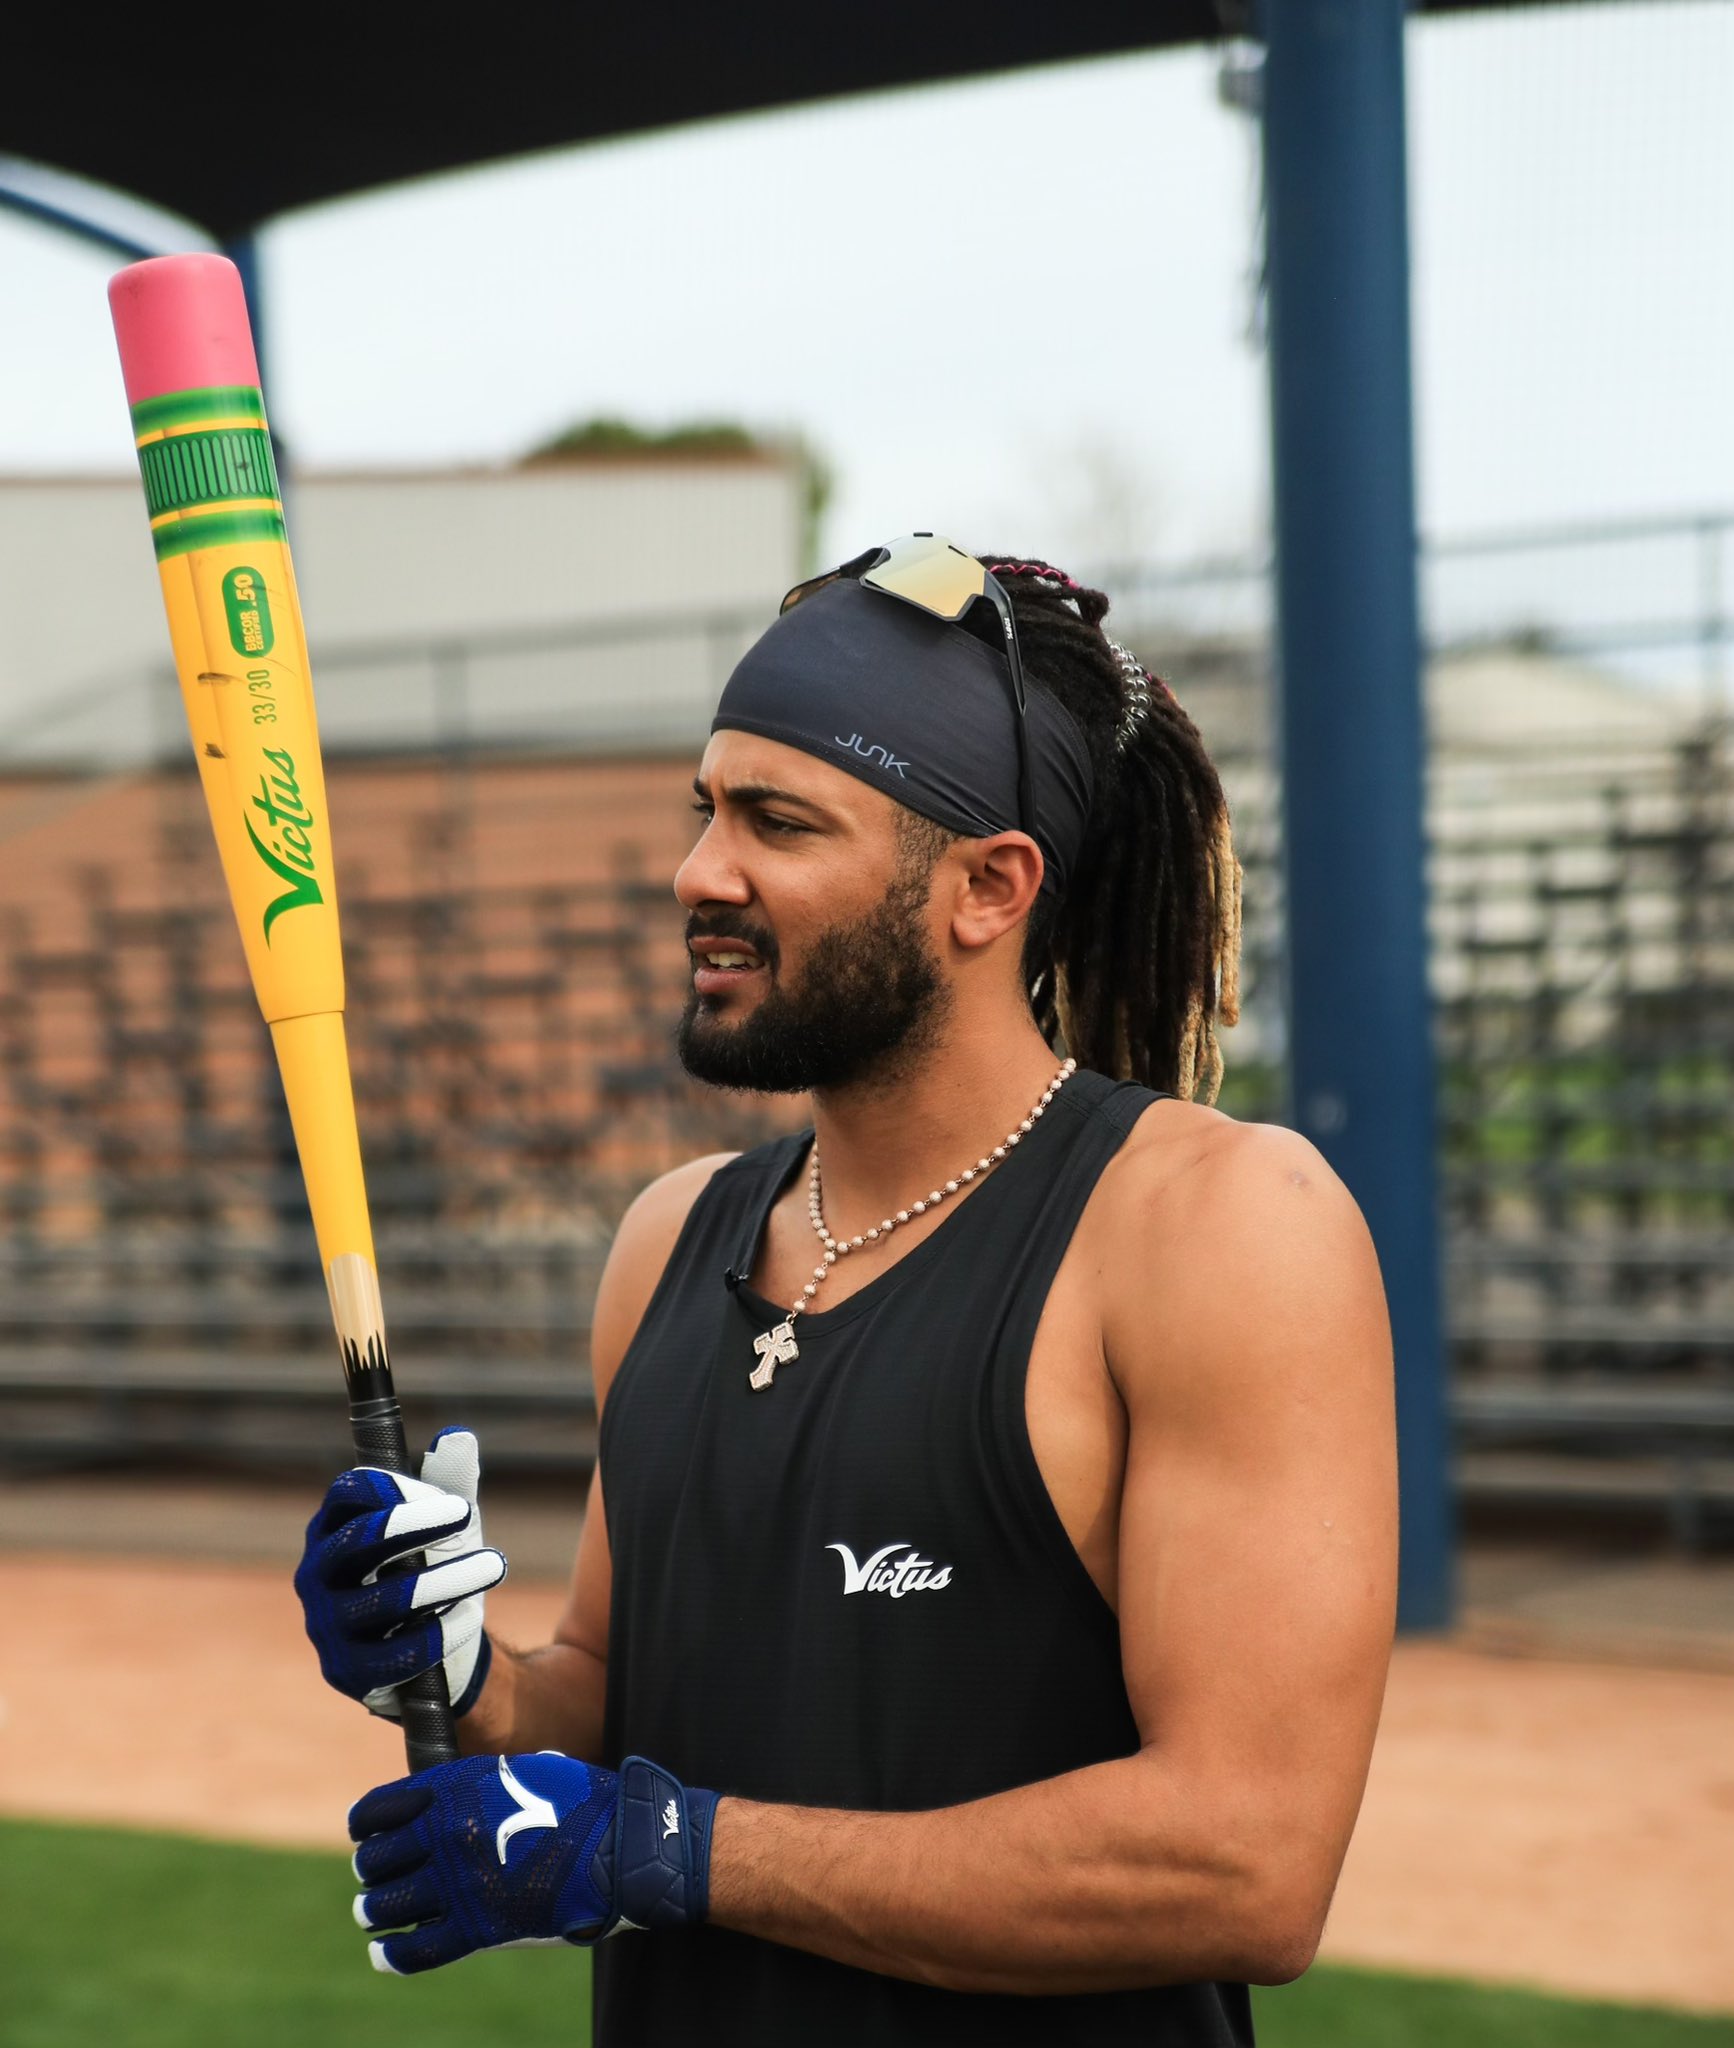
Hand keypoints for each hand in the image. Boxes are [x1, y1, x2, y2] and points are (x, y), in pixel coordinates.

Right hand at [295, 1427, 506, 1718]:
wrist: (437, 1651)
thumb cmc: (432, 1570)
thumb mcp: (444, 1524)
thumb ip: (449, 1481)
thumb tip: (457, 1437)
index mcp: (334, 1529)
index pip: (348, 1494)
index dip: (393, 1486)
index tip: (444, 1489)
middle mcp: (317, 1575)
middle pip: (358, 1541)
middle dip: (415, 1524)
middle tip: (467, 1514)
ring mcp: (327, 1626)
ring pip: (385, 1598)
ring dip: (446, 1580)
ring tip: (493, 1565)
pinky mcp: (347, 1672)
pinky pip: (397, 1653)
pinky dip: (442, 1632)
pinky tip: (474, 1617)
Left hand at [349, 1751, 717, 1973]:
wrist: (621, 1848)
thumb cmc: (581, 1804)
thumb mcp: (525, 1771)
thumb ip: (480, 1786)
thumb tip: (456, 1799)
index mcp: (456, 1787)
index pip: (382, 1808)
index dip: (367, 1823)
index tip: (365, 1834)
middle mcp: (447, 1832)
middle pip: (378, 1858)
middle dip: (371, 1868)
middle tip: (371, 1877)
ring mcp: (458, 1882)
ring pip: (388, 1902)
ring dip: (374, 1908)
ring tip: (370, 1912)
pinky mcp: (477, 1928)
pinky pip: (415, 1948)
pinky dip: (393, 1953)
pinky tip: (383, 1953)